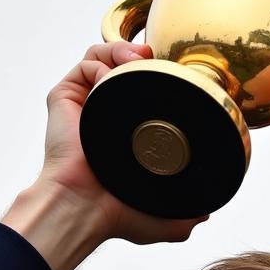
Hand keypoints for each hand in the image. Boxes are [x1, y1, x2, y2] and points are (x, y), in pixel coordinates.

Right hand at [4, 43, 206, 269]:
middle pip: (121, 70)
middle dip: (140, 56)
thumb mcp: (166, 220)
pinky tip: (116, 73)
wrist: (86, 208)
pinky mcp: (65, 99)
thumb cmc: (116, 215)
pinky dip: (102, 61)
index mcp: (123, 138)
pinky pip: (85, 65)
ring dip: (122, 50)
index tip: (175, 78)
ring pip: (102, 60)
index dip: (158, 81)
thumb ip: (187, 215)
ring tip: (140, 56)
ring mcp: (84, 107)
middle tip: (155, 57)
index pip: (140, 97)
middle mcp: (103, 118)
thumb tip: (204, 211)